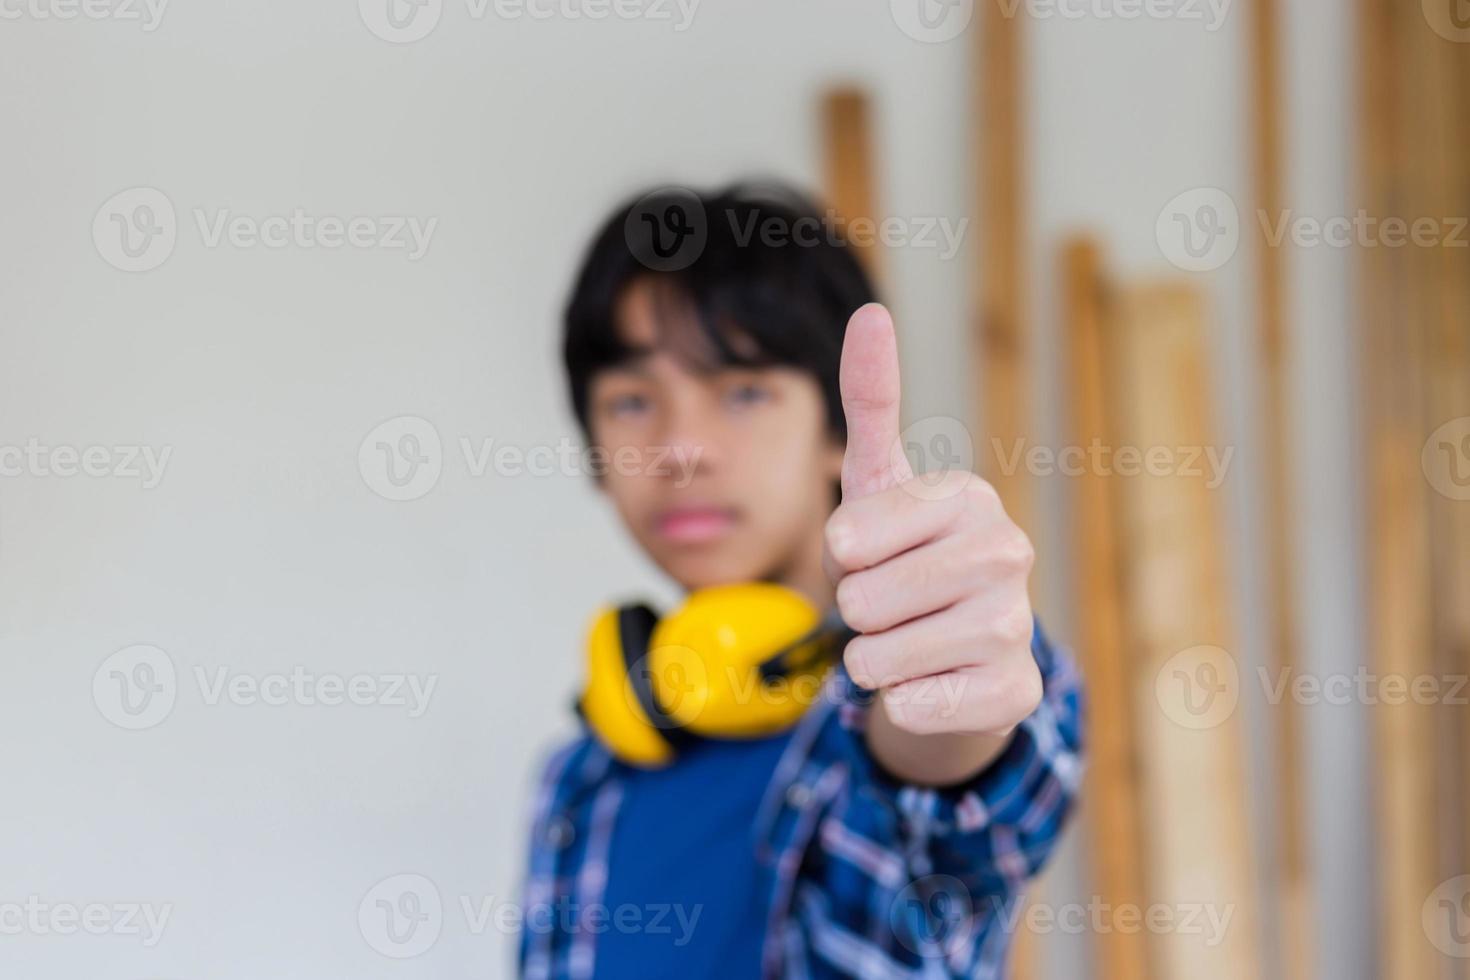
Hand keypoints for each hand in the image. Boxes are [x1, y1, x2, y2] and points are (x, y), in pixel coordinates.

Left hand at [824, 304, 1041, 780]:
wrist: (950, 664)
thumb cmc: (902, 563)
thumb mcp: (876, 484)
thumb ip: (870, 399)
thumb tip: (871, 312)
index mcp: (967, 496)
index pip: (848, 536)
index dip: (840, 557)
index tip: (870, 553)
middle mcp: (1006, 552)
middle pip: (861, 601)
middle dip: (854, 614)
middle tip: (891, 607)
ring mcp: (1017, 625)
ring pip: (877, 658)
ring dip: (873, 662)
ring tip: (910, 645)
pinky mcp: (1013, 693)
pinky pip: (909, 706)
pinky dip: (901, 704)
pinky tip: (936, 685)